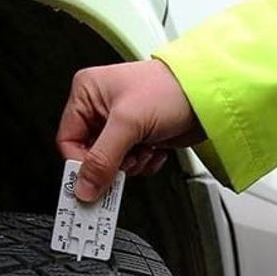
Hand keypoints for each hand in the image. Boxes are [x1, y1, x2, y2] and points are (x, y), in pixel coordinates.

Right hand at [56, 60, 205, 201]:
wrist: (208, 96)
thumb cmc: (170, 89)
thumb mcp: (128, 123)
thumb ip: (103, 158)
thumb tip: (84, 186)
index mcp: (87, 92)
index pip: (68, 139)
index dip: (81, 162)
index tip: (92, 181)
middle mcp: (101, 107)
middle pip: (91, 154)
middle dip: (112, 163)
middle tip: (126, 163)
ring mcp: (122, 123)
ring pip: (112, 163)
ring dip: (131, 163)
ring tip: (145, 148)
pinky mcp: (140, 136)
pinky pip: (131, 163)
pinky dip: (144, 162)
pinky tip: (155, 148)